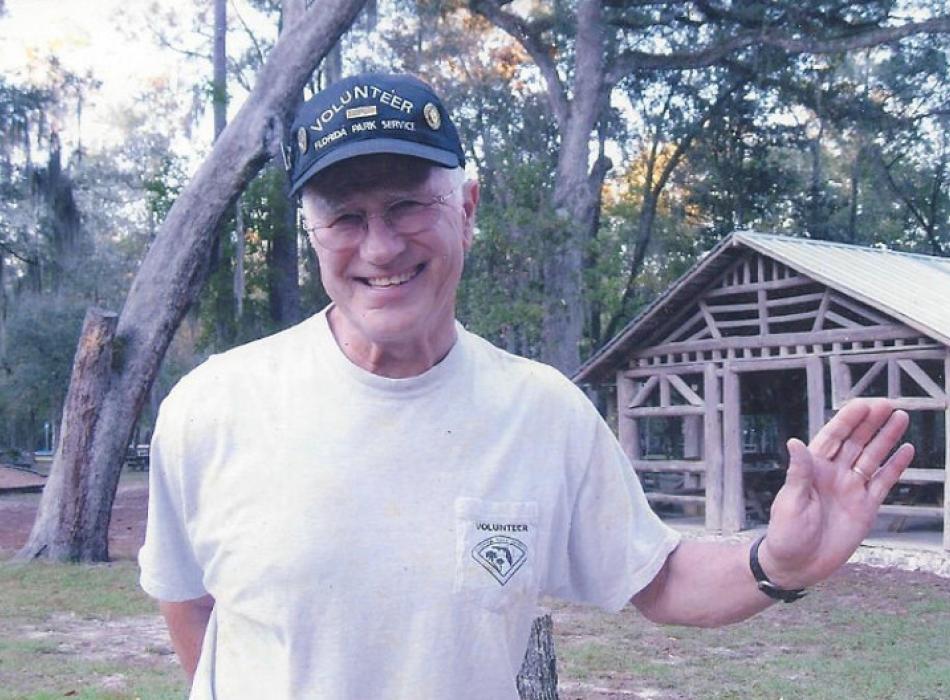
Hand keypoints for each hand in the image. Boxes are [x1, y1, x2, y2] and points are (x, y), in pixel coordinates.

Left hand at [758, 398, 914, 589]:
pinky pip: (883, 482)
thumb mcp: (790, 501)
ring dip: (886, 438)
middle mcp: (834, 473)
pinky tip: (906, 450)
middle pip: (856, 441)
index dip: (848, 419)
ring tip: (901, 417)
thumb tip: (794, 442)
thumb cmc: (786, 533)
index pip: (833, 436)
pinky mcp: (865, 507)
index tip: (863, 404)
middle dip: (871, 422)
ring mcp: (851, 489)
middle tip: (888, 403)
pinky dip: (895, 467)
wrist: (797, 565)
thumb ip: (799, 472)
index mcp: (813, 468)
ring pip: (873, 457)